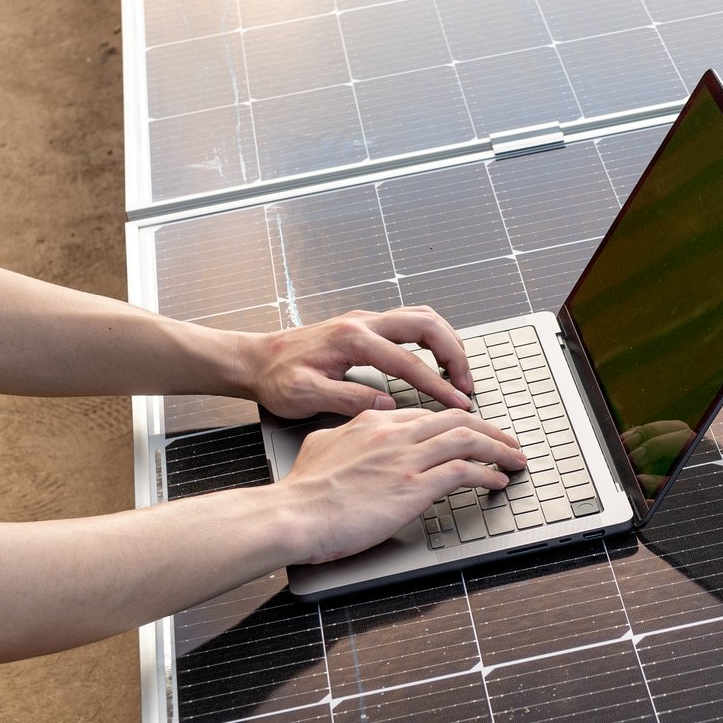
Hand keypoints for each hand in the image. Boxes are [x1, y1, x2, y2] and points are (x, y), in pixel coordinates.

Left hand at [246, 307, 476, 416]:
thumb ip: (348, 399)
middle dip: (454, 354)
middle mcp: (363, 322)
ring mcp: (366, 320)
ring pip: (422, 318)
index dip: (437, 385)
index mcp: (352, 339)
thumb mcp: (305, 396)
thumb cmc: (276, 379)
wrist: (255, 360)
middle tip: (467, 385)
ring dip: (447, 342)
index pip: (408, 361)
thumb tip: (387, 404)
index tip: (457, 404)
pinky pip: (411, 323)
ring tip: (459, 373)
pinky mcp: (366, 325)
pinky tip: (437, 360)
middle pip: (427, 325)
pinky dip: (432, 339)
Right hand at [276, 405, 530, 563]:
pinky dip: (487, 474)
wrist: (296, 513)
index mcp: (372, 423)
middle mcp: (394, 434)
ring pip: (467, 440)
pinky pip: (464, 472)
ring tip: (514, 459)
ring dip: (498, 449)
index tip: (469, 433)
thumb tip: (347, 436)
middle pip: (455, 421)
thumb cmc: (303, 491)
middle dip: (489, 431)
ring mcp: (406, 459)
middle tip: (507, 442)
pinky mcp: (414, 486)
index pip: (425, 415)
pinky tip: (497, 481)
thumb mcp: (320, 446)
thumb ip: (342, 436)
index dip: (454, 423)